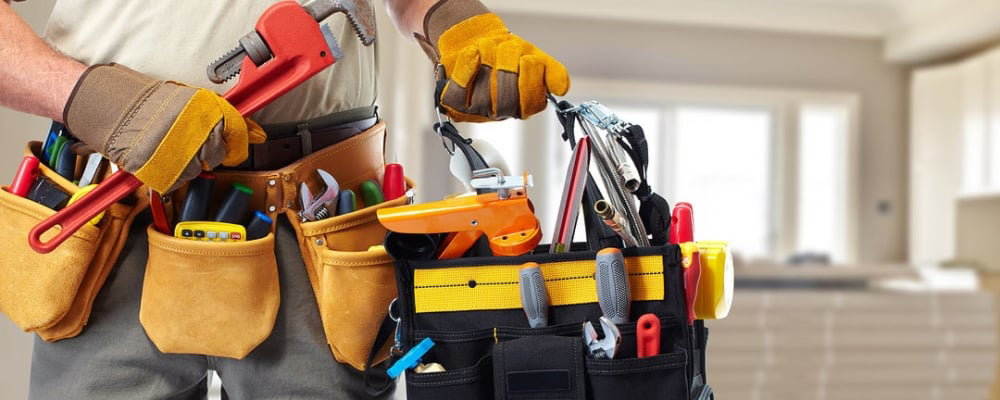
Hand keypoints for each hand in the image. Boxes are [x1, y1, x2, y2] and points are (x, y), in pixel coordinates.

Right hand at [63, 64, 265, 191]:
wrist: (109, 107)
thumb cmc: (146, 102)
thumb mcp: (189, 101)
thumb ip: (223, 118)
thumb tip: (255, 132)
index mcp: (207, 109)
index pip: (237, 132)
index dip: (237, 140)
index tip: (236, 143)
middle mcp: (198, 131)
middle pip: (219, 154)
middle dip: (207, 151)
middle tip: (186, 141)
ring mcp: (182, 153)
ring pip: (198, 169)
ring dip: (187, 163)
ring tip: (169, 146)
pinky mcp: (165, 172)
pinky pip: (178, 180)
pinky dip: (171, 173)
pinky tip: (160, 157)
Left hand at [416, 0, 569, 121]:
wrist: (479, 41)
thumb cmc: (507, 54)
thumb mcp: (536, 58)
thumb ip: (553, 73)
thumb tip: (562, 88)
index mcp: (524, 106)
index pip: (531, 103)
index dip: (530, 79)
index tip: (527, 59)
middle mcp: (501, 111)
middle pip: (507, 101)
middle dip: (508, 68)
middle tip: (507, 49)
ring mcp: (477, 109)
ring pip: (484, 95)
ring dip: (488, 61)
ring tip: (488, 47)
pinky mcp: (456, 102)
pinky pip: (459, 92)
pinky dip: (466, 69)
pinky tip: (472, 55)